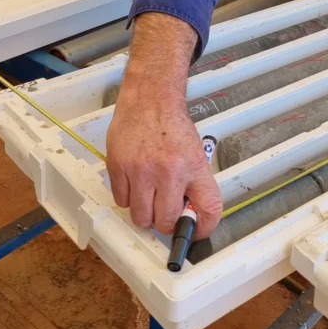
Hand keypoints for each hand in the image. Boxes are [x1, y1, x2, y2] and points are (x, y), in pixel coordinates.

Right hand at [106, 14, 222, 238]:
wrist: (150, 98)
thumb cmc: (172, 125)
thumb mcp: (194, 154)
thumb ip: (194, 184)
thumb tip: (190, 216)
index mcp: (194, 167)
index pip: (208, 209)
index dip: (204, 227)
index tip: (196, 229)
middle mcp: (169, 172)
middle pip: (166, 222)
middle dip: (166, 222)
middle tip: (165, 210)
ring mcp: (141, 171)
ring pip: (140, 217)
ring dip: (144, 213)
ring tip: (149, 195)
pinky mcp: (118, 167)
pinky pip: (121, 201)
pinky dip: (128, 198)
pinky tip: (135, 182)